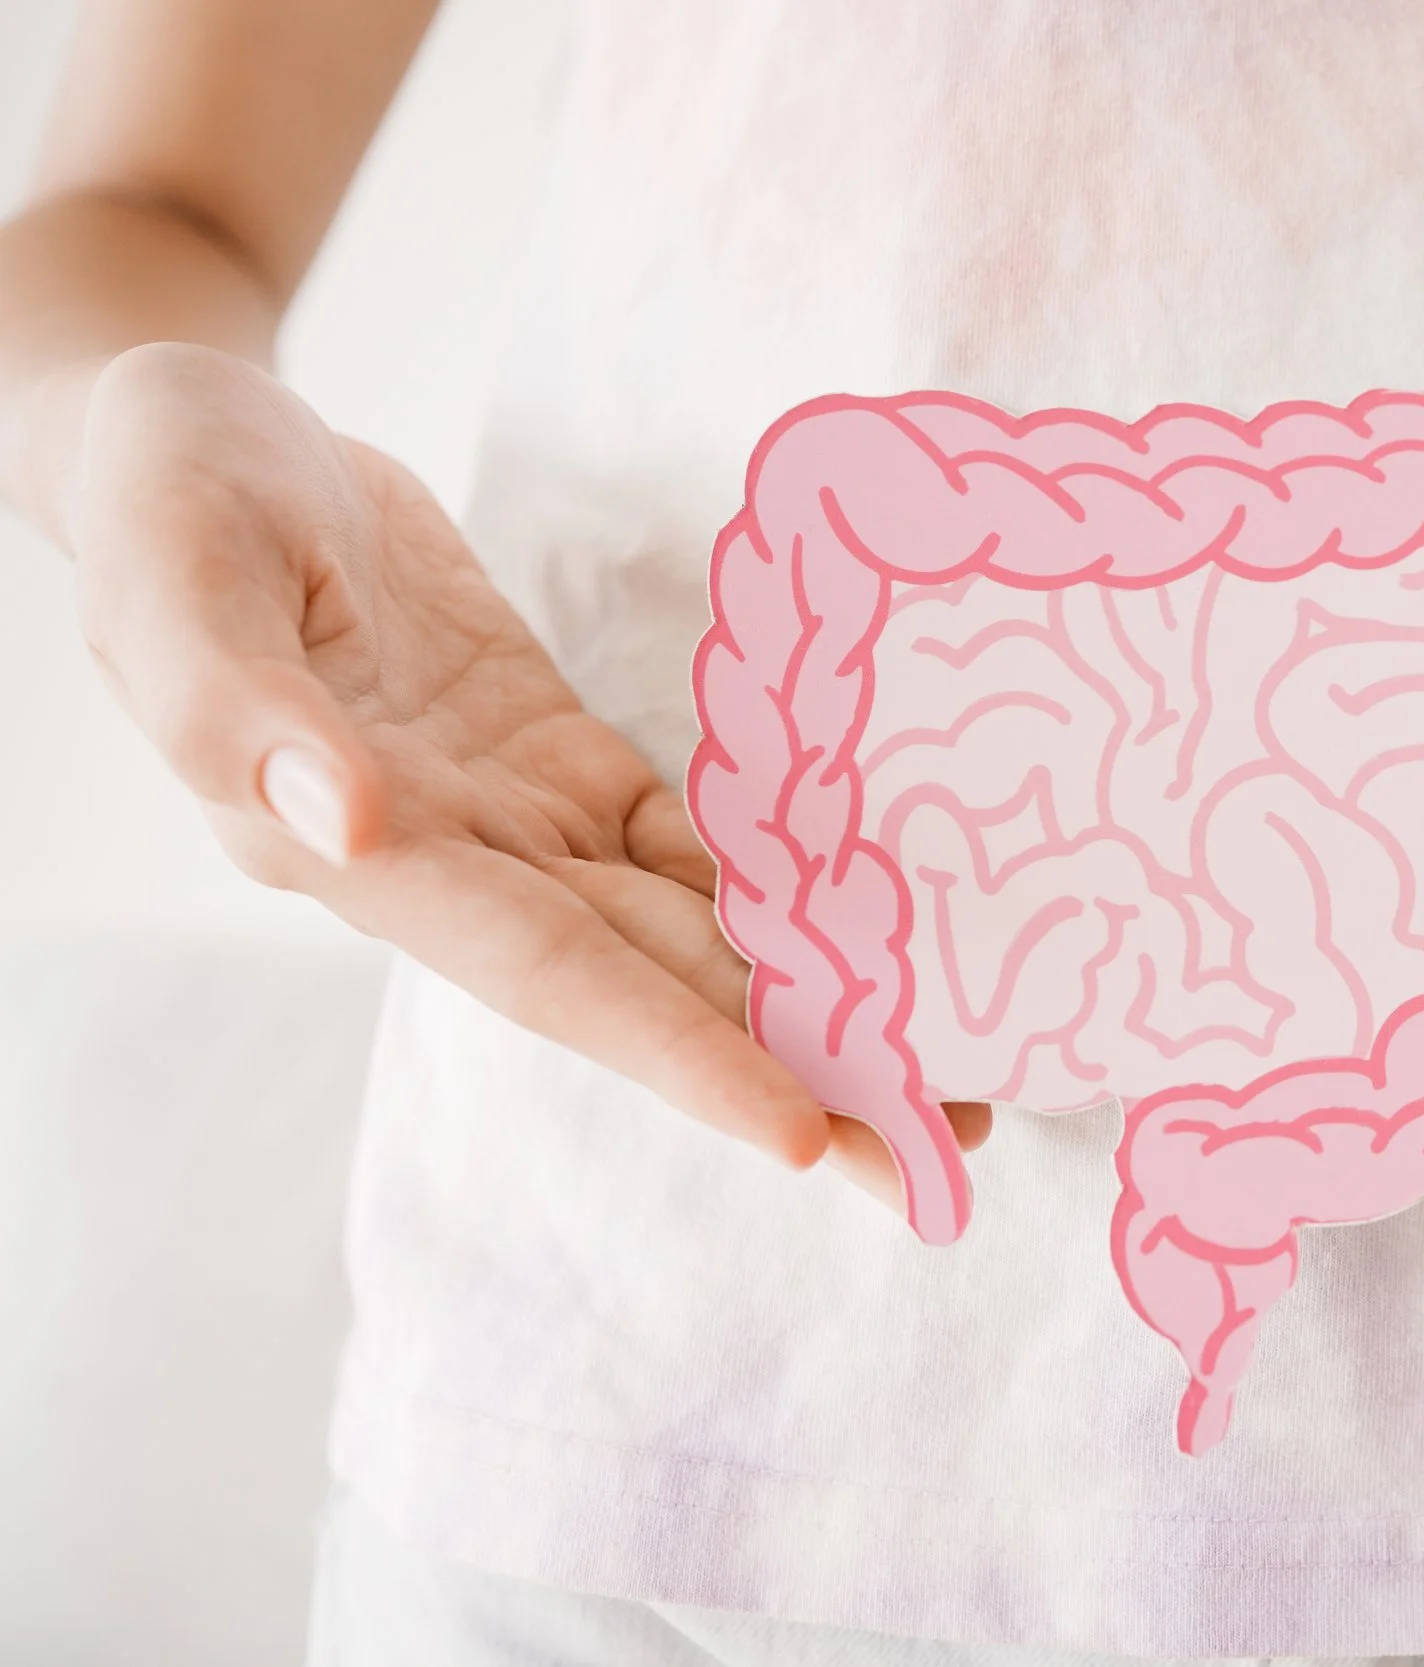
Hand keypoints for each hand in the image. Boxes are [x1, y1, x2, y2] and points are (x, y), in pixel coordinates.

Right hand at [66, 343, 987, 1196]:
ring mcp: (516, 819)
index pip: (550, 978)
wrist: (202, 445)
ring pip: (685, 932)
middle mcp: (457, 866)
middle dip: (792, 1074)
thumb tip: (351, 826)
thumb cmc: (168, 506)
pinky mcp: (557, 761)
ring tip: (944, 1075)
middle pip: (652, 988)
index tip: (802, 1134)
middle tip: (942, 1152)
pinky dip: (780, 889)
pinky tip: (880, 933)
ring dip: (809, 1010)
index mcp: (366, 856)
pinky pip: (685, 842)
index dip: (676, 1055)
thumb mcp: (177, 584)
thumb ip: (244, 714)